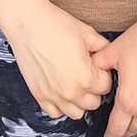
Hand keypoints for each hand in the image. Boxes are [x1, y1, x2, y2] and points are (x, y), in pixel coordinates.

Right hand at [5, 1, 112, 120]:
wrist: (27, 23)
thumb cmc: (55, 24)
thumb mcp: (87, 33)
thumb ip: (103, 48)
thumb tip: (109, 56)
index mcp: (86, 77)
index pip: (106, 86)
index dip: (103, 73)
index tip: (96, 64)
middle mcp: (70, 92)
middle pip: (94, 103)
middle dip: (94, 88)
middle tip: (86, 71)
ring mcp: (54, 96)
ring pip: (77, 113)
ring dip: (79, 100)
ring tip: (75, 81)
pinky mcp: (39, 96)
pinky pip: (55, 113)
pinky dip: (61, 105)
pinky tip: (61, 88)